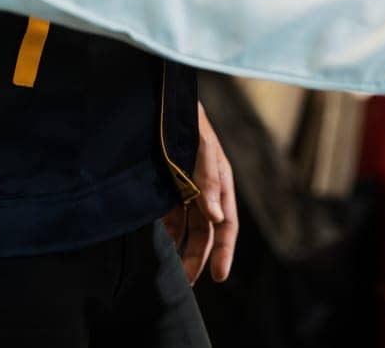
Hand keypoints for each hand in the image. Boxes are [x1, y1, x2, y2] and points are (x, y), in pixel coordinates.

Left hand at [161, 103, 238, 283]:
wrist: (159, 99)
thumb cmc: (185, 120)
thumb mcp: (199, 148)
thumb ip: (208, 181)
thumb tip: (217, 219)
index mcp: (221, 182)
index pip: (226, 224)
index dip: (223, 252)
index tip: (217, 277)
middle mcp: (206, 189)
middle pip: (205, 231)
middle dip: (197, 258)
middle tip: (185, 285)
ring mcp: (186, 188)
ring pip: (187, 227)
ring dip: (181, 249)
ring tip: (171, 274)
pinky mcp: (167, 186)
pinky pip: (170, 216)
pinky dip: (166, 233)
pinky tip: (157, 248)